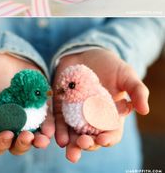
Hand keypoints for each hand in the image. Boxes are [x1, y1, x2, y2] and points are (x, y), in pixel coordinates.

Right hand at [0, 53, 53, 155]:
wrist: (5, 55)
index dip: (0, 144)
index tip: (6, 134)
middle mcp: (10, 124)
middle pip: (16, 144)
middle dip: (22, 144)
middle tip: (27, 136)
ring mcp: (27, 116)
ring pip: (34, 137)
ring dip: (39, 141)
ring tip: (44, 138)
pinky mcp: (40, 105)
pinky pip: (46, 120)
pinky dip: (49, 126)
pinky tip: (51, 127)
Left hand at [53, 48, 148, 162]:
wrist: (88, 52)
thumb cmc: (111, 65)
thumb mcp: (126, 75)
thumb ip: (136, 91)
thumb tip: (145, 110)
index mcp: (111, 117)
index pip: (111, 133)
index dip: (107, 138)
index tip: (102, 138)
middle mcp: (92, 120)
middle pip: (89, 138)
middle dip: (85, 144)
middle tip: (81, 144)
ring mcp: (75, 114)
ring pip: (71, 134)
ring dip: (69, 142)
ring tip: (65, 145)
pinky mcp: (60, 106)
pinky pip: (57, 120)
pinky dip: (55, 128)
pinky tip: (52, 133)